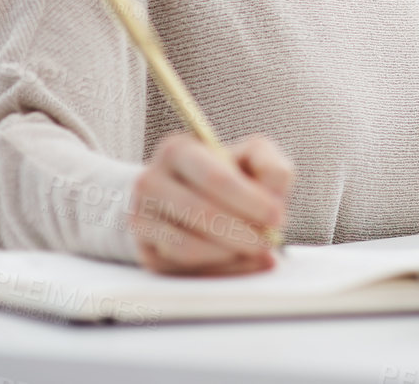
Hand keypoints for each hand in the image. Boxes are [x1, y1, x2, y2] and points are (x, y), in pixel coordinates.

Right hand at [129, 133, 293, 274]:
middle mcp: (151, 181)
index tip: (277, 216)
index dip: (250, 200)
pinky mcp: (145, 251)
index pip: (215, 178)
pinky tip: (240, 261)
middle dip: (242, 231)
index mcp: (178, 150)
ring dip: (230, 253)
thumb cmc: (227, 174)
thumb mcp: (252, 158)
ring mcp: (141, 218)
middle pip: (200, 212)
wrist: (185, 197)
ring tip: (256, 250)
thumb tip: (275, 198)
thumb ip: (272, 167)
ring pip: (188, 245)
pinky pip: (183, 268)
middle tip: (269, 241)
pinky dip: (218, 269)